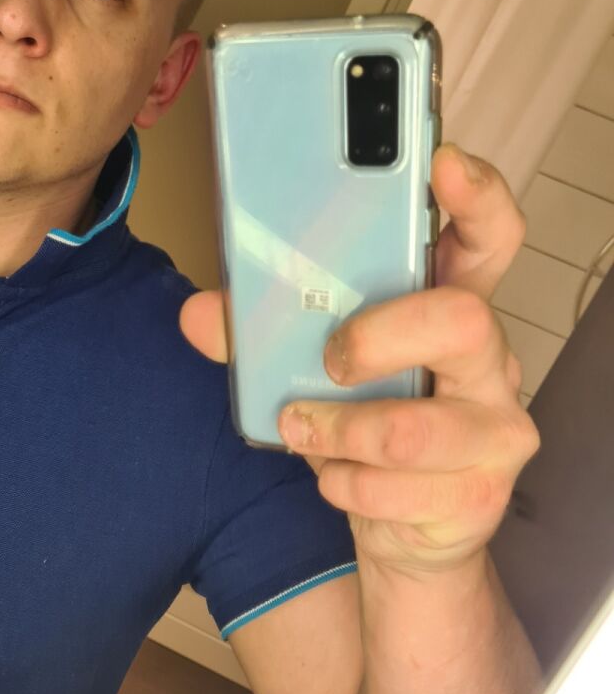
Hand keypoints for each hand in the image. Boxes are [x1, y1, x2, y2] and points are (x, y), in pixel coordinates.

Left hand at [179, 144, 540, 574]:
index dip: (478, 196)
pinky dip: (342, 484)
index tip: (443, 164)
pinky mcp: (478, 496)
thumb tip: (199, 315)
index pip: (490, 237)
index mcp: (452, 309)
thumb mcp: (313, 369)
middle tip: (330, 359)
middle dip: (376, 337)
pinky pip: (394, 489)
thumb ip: (260, 334)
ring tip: (302, 428)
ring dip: (336, 432)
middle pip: (462, 320)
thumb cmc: (365, 425)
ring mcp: (494, 430)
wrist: (405, 529)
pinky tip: (335, 478)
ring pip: (412, 429)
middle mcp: (489, 362)